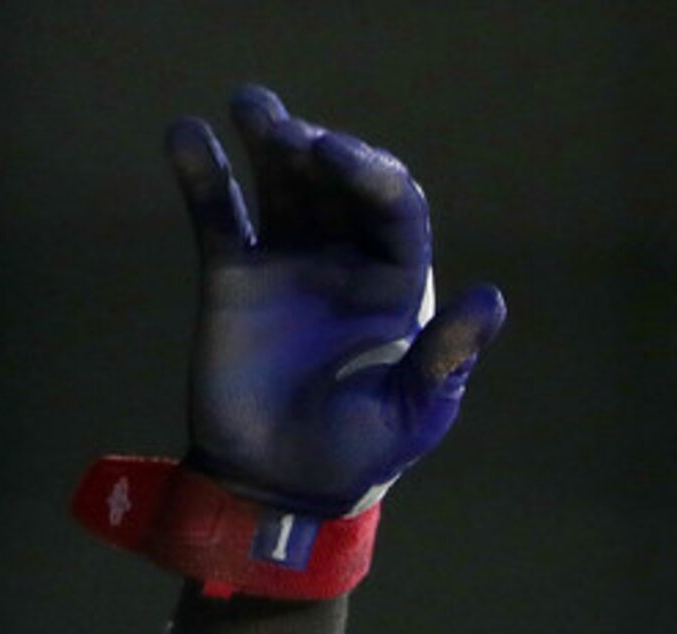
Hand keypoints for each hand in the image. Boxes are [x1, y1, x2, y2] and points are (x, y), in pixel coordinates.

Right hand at [166, 85, 504, 514]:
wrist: (282, 484)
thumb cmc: (362, 452)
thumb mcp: (415, 411)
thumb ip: (447, 356)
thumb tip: (490, 299)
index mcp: (401, 284)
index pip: (396, 209)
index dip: (371, 175)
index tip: (336, 156)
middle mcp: (348, 260)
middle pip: (338, 185)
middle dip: (318, 151)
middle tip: (290, 135)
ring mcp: (289, 263)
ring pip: (283, 186)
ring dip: (269, 141)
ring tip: (253, 106)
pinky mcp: (233, 276)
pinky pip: (218, 215)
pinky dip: (202, 175)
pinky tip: (186, 135)